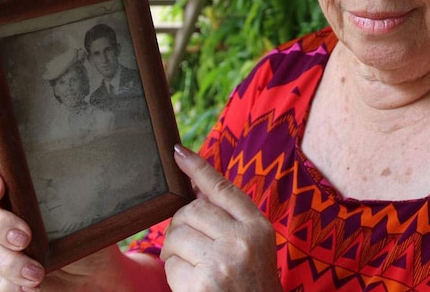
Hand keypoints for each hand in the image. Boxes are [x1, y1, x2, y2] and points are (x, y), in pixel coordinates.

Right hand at [0, 153, 166, 291]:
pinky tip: (28, 286)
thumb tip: (89, 168)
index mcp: (17, 182)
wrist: (93, 270)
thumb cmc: (89, 227)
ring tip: (36, 274)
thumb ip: (76, 189)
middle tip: (25, 238)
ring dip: (7, 262)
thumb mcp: (89, 205)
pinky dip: (6, 284)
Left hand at [161, 145, 281, 291]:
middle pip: (190, 211)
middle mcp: (243, 240)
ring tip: (192, 267)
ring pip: (176, 236)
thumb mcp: (254, 247)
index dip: (198, 168)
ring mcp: (222, 261)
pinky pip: (171, 266)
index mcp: (258, 227)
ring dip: (174, 252)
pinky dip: (174, 276)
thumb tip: (196, 188)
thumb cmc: (253, 285)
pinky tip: (192, 285)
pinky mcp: (202, 283)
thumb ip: (231, 218)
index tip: (178, 152)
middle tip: (186, 246)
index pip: (223, 188)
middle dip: (179, 226)